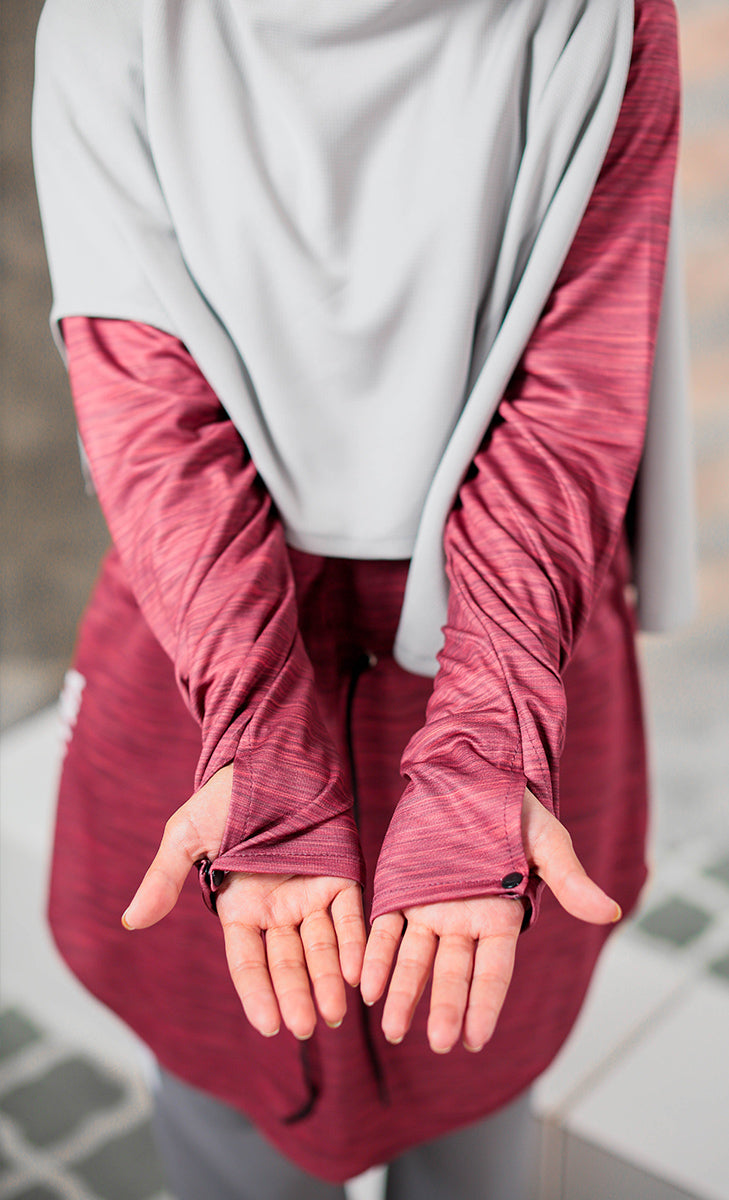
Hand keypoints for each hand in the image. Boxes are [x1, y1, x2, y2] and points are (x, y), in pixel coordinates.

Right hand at [120, 765, 365, 1039]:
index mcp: (240, 907)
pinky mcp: (341, 875)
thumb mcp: (186, 835)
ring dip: (330, 980)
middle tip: (309, 1028)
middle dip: (297, 996)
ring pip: (322, 948)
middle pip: (288, 962)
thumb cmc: (225, 793)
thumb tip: (130, 922)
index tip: (268, 1026)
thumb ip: (164, 878)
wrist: (270, 753)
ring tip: (337, 1013)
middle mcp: (278, 909)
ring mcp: (311, 894)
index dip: (257, 993)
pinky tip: (361, 971)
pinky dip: (356, 943)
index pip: (248, 961)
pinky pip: (350, 916)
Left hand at [360, 788, 620, 1053]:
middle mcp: (463, 920)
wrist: (470, 771)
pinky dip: (375, 956)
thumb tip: (612, 913)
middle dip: (445, 1008)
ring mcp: (428, 908)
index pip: (493, 970)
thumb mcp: (546, 842)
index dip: (485, 1004)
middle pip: (453, 973)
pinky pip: (384, 930)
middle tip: (437, 1043)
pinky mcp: (398, 890)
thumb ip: (570, 880)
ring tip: (390, 1030)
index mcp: (500, 915)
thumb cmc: (514, 807)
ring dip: (403, 993)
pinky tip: (365, 985)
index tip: (475, 1040)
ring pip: (414, 960)